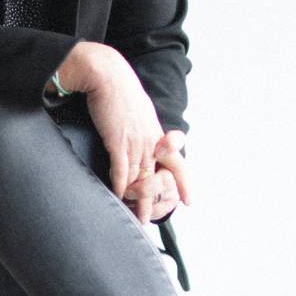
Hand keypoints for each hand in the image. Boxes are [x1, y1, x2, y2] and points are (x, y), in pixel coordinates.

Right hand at [55, 43, 190, 220]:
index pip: (175, 162)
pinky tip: (117, 196)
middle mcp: (150, 140)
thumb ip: (140, 127)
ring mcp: (136, 142)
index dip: (183, 182)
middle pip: (154, 178)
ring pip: (138, 179)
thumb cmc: (119, 89)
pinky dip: (119, 185)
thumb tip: (136, 134)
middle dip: (151, 201)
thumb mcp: (138, 110)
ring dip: (135, 200)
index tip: (188, 201)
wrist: (107, 74)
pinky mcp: (118, 141)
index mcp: (156, 133)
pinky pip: (121, 170)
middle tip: (148, 221)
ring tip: (132, 216)